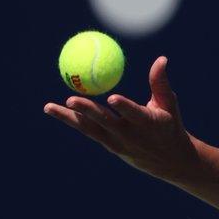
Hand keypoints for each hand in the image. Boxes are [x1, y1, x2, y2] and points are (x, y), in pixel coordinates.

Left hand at [44, 56, 201, 183]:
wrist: (167, 159)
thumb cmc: (169, 124)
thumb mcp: (169, 104)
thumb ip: (160, 82)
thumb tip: (161, 58)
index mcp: (148, 123)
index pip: (134, 114)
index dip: (123, 107)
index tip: (113, 98)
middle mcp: (130, 134)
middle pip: (105, 121)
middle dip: (87, 111)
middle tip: (71, 99)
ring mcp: (116, 141)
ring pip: (90, 128)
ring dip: (69, 117)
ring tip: (49, 107)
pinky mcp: (108, 145)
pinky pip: (88, 130)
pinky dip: (73, 120)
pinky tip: (57, 111)